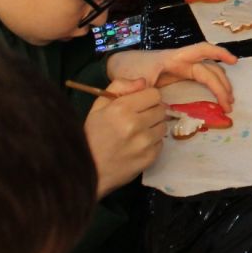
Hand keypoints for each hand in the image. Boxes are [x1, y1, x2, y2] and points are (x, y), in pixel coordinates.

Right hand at [84, 78, 167, 195]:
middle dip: (152, 111)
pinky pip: (161, 143)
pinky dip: (152, 142)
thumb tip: (143, 82)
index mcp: (122, 109)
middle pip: (161, 109)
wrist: (88, 170)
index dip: (147, 97)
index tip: (139, 104)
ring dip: (153, 127)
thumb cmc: (92, 135)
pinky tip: (137, 145)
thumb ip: (119, 87)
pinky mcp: (150, 158)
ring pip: (163, 126)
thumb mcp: (98, 106)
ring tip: (137, 132)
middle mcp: (136, 124)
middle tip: (139, 118)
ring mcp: (144, 143)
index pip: (154, 94)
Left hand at [108, 44, 236, 109]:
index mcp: (174, 58)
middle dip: (222, 84)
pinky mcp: (181, 77)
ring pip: (209, 74)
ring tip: (228, 103)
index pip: (201, 51)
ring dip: (221, 86)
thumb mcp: (131, 78)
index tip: (234, 61)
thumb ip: (139, 87)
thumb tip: (153, 96)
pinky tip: (220, 97)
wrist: (121, 67)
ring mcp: (183, 69)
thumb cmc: (128, 68)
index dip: (218, 53)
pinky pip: (202, 80)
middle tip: (229, 104)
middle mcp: (183, 61)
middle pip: (210, 69)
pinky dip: (213, 88)